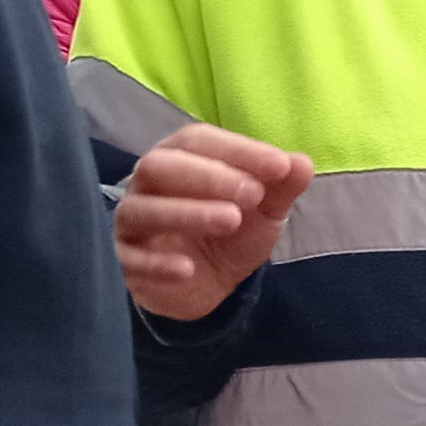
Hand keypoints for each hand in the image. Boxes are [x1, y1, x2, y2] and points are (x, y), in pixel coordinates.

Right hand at [112, 125, 313, 321]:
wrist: (208, 285)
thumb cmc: (230, 233)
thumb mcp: (263, 211)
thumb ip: (281, 187)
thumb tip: (302, 162)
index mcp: (180, 157)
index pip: (199, 140)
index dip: (239, 150)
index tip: (279, 166)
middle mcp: (147, 182)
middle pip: (161, 165)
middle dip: (208, 176)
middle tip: (252, 194)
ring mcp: (131, 221)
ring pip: (142, 209)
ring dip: (187, 213)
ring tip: (230, 221)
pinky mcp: (123, 260)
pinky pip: (128, 258)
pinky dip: (156, 263)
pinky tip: (187, 269)